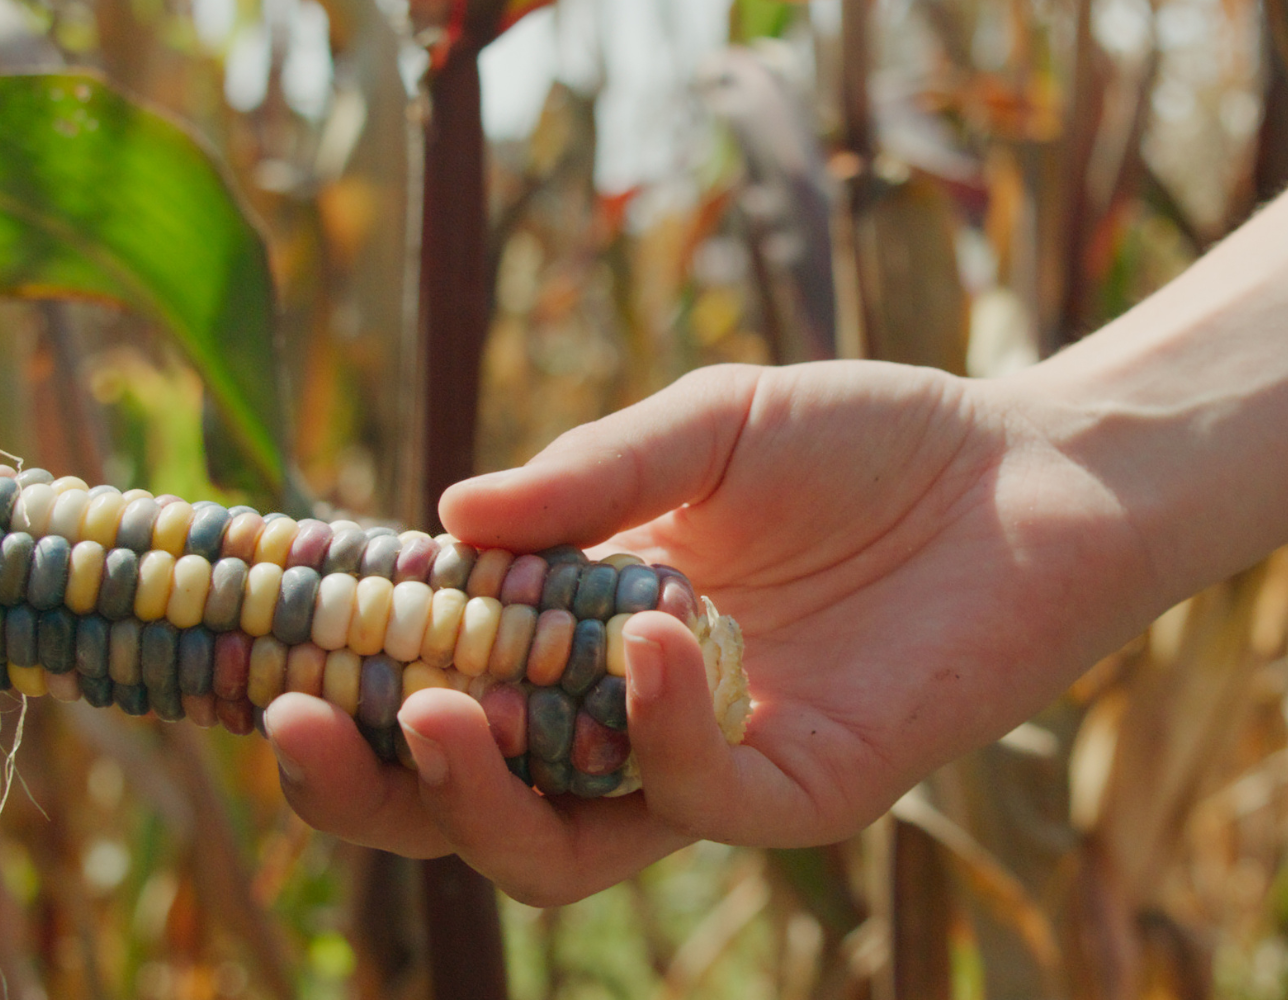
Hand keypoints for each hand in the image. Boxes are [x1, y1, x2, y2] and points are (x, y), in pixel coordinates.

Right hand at [264, 361, 1162, 904]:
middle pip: (463, 814)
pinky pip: (698, 796)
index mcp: (578, 642)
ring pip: (557, 851)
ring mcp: (709, 774)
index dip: (340, 698)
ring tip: (446, 705)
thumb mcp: (705, 428)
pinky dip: (658, 722)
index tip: (255, 659)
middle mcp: (625, 728)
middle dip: (368, 792)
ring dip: (482, 794)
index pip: (431, 699)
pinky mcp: (801, 794)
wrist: (1033, 466)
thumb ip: (584, 480)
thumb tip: (440, 522)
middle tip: (300, 723)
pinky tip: (654, 625)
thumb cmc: (866, 440)